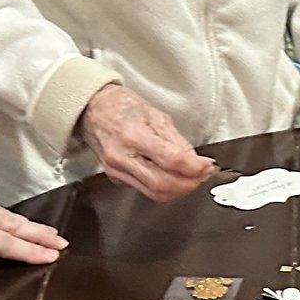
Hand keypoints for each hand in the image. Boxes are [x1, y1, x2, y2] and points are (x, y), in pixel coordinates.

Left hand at [0, 93, 64, 265]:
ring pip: (4, 216)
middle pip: (12, 226)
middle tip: (62, 244)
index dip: (28, 251)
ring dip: (27, 226)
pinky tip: (2, 218)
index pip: (2, 242)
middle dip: (39, 237)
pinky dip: (5, 216)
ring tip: (44, 232)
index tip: (50, 257)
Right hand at [78, 84, 215, 201]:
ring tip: (191, 178)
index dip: (194, 168)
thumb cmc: (121, 106)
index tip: (207, 167)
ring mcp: (117, 170)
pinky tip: (172, 177)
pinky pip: (144, 190)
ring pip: (154, 193)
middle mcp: (123, 157)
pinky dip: (163, 187)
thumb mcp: (156, 114)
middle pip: (162, 185)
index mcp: (134, 136)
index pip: (171, 161)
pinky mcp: (115, 178)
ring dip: (178, 190)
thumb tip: (195, 161)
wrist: (93, 108)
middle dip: (189, 184)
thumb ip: (177, 140)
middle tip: (202, 175)